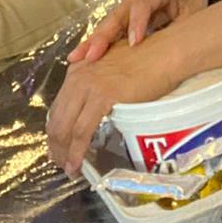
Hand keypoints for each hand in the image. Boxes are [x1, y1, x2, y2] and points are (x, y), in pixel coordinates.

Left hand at [47, 31, 185, 170]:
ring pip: (65, 127)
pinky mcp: (101, 97)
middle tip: (60, 163)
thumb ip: (100, 86)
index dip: (55, 130)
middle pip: (56, 118)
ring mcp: (88, 86)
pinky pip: (82, 131)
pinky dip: (76, 152)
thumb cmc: (147, 61)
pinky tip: (76, 165)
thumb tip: (95, 110)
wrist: (166, 53)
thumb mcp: (113, 70)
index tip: (58, 147)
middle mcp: (78, 77)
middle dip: (55, 145)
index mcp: (78, 70)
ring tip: (69, 169)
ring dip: (63, 152)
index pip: (57, 106)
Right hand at [68, 0, 209, 66]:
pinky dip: (95, 42)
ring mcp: (125, 5)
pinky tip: (81, 58)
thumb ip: (185, 26)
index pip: (143, 6)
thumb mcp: (195, 7)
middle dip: (103, 36)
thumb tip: (178, 51)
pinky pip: (108, 29)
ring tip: (75, 59)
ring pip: (107, 24)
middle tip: (91, 56)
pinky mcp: (122, 14)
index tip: (134, 43)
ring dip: (92, 41)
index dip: (137, 24)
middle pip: (117, 16)